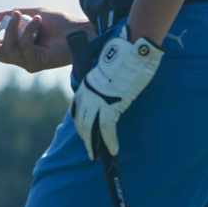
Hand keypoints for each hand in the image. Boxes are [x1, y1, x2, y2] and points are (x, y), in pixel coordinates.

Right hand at [0, 7, 79, 73]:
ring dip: (11, 30)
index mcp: (20, 49)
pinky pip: (25, 47)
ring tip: (18, 15)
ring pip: (8, 50)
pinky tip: (37, 20)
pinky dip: (29, 31)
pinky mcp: (38, 63)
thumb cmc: (61, 24)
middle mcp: (23, 59)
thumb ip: (17, 16)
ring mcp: (29, 63)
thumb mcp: (34, 14)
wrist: (81, 31)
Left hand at [71, 34, 162, 159]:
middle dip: (85, 139)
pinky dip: (109, 142)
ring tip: (97, 156)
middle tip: (90, 152)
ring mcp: (98, 100)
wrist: (130, 50)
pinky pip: (106, 128)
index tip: (84, 134)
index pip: (77, 109)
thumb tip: (113, 88)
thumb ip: (105, 82)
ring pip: (90, 128)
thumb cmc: (125, 57)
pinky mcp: (111, 105)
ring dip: (94, 145)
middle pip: (81, 122)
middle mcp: (87, 94)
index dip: (81, 124)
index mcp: (86, 86)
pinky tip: (113, 150)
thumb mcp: (108, 70)